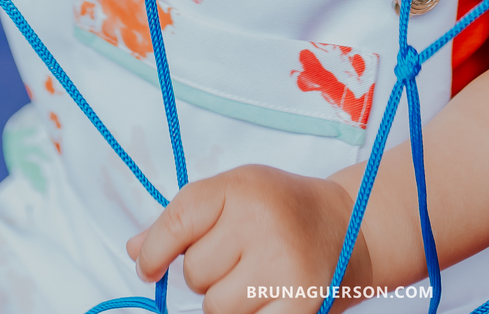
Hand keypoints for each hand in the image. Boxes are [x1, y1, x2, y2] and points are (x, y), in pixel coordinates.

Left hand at [128, 165, 369, 313]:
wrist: (351, 224)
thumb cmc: (281, 208)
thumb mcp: (236, 192)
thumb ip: (185, 219)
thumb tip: (137, 252)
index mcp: (241, 188)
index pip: (178, 221)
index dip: (155, 250)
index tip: (149, 266)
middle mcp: (261, 223)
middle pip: (195, 274)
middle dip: (207, 275)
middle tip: (237, 259)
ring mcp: (282, 267)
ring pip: (216, 309)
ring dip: (227, 302)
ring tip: (255, 279)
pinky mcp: (300, 305)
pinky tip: (265, 301)